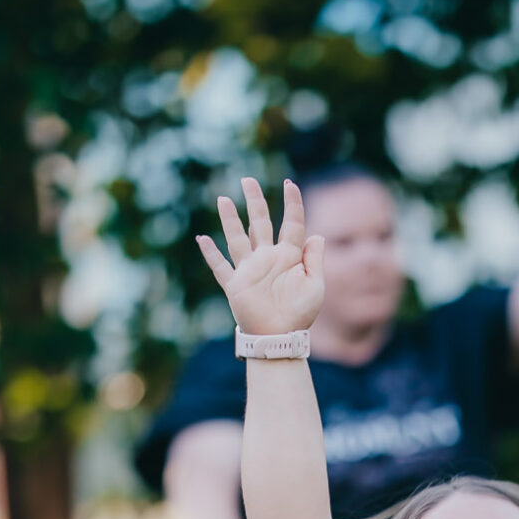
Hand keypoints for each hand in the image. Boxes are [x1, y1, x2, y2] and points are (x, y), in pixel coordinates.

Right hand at [196, 177, 323, 337]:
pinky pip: (221, 267)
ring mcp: (250, 270)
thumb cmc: (300, 314)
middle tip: (248, 180)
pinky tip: (202, 239)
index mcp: (289, 257)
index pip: (292, 224)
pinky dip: (210, 254)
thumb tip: (316, 235)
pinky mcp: (236, 285)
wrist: (280, 338)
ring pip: (237, 238)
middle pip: (260, 222)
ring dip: (230, 219)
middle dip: (255, 201)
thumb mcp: (315, 286)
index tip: (289, 183)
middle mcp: (267, 258)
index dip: (292, 203)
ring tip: (223, 199)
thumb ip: (315, 260)